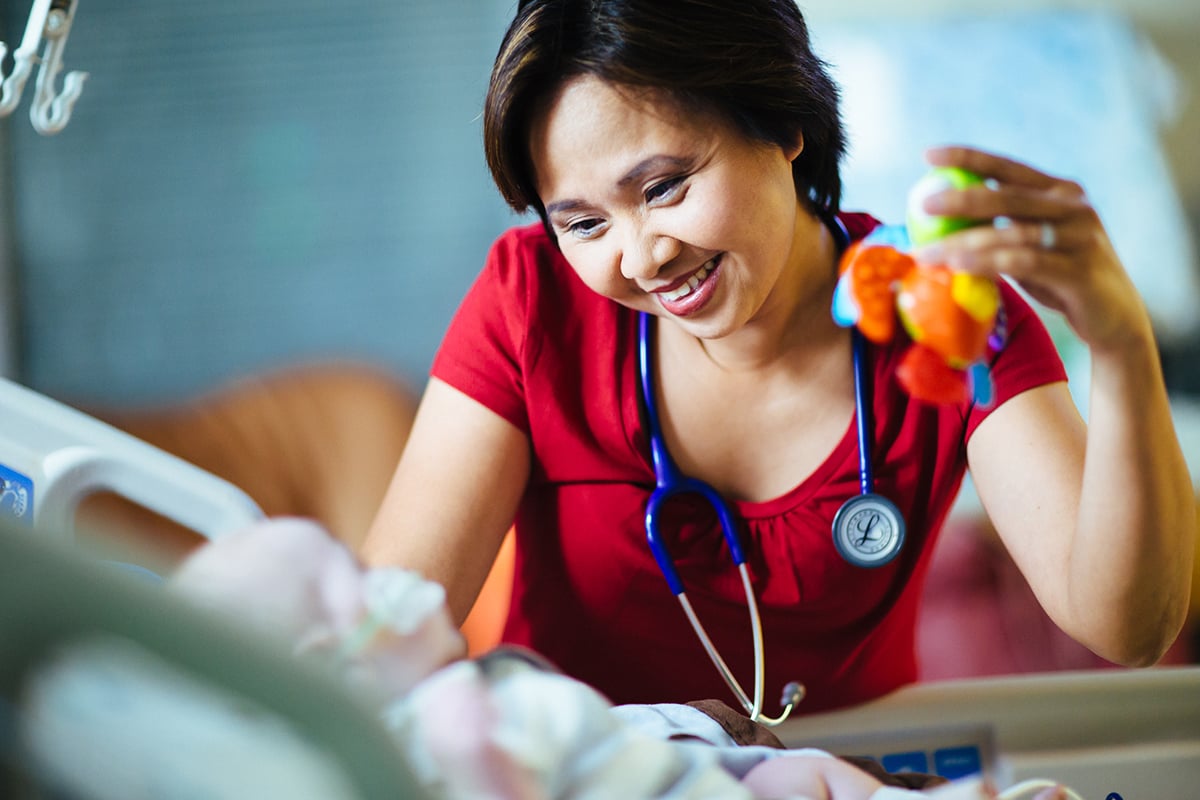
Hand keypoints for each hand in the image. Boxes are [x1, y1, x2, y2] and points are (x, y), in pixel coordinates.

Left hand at [910, 145, 1151, 353]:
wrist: (1113, 318)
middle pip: (1008, 196)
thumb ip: (1000, 229)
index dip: (968, 158)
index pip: (1008, 168)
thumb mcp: (1030, 246)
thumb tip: (937, 223)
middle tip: (923, 204)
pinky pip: (1025, 262)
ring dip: (963, 242)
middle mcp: (1073, 207)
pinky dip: (988, 262)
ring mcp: (1080, 237)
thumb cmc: (1060, 278)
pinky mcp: (1079, 270)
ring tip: (926, 253)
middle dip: (961, 198)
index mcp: (1059, 192)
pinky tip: (959, 266)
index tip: (927, 155)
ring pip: (1012, 233)